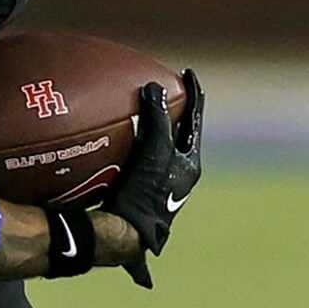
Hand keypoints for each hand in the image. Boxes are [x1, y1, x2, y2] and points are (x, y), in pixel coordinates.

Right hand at [105, 73, 202, 288]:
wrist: (126, 234)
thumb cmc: (144, 193)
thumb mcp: (154, 153)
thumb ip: (158, 121)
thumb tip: (153, 87)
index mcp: (189, 165)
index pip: (194, 120)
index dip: (193, 94)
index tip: (188, 73)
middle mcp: (179, 176)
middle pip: (179, 136)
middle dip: (174, 114)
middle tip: (165, 92)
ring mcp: (160, 189)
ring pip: (159, 153)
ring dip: (151, 133)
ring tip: (139, 117)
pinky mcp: (140, 196)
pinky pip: (135, 165)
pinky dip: (129, 152)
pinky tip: (114, 152)